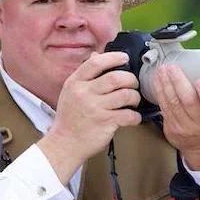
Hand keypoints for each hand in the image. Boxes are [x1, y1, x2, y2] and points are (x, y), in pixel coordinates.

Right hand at [37, 52, 140, 183]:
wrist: (64, 144)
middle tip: (133, 84)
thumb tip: (96, 56)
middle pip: (115, 77)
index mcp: (75, 83)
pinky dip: (135, 116)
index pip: (96, 63)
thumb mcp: (70, 92)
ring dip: (135, 97)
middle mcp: (84, 93)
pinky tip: (133, 117)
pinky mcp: (105, 123)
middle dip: (130, 79)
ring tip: (134, 100)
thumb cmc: (69, 118)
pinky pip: (128, 115)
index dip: (114, 57)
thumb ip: (84, 75)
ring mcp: (95, 108)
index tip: (124, 58)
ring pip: (125, 95)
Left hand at [153, 65, 199, 169]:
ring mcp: (185, 128)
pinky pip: (164, 108)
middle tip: (172, 68)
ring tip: (162, 70)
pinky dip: (160, 92)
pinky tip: (157, 81)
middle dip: (178, 82)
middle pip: (188, 102)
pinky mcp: (172, 129)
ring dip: (165, 84)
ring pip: (173, 104)